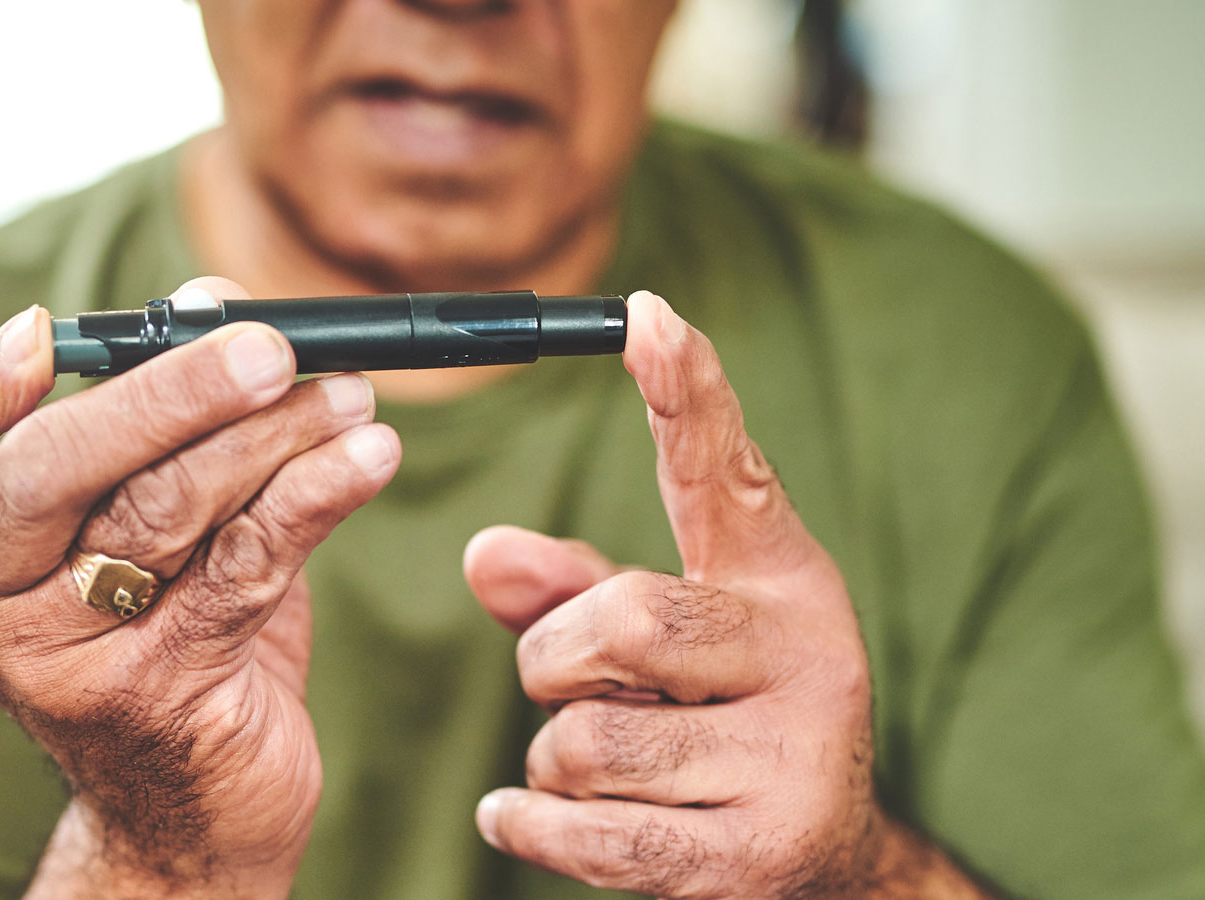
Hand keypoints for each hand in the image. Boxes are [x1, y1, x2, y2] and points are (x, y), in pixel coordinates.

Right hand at [0, 278, 399, 898]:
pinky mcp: (152, 692)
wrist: (184, 805)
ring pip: (162, 510)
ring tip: (348, 396)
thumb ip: (159, 410)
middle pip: (52, 462)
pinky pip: (243, 568)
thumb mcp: (136, 513)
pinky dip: (314, 497)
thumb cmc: (157, 626)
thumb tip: (213, 304)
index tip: (46, 335)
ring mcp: (55, 654)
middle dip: (173, 391)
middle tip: (271, 348)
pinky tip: (365, 457)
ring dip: (274, 436)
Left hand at [463, 292, 991, 897]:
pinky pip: (593, 835)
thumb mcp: (661, 641)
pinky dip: (533, 828)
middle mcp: (806, 652)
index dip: (685, 391)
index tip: (645, 313)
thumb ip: (570, 587)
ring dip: (553, 758)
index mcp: (779, 577)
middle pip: (621, 618)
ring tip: (597, 768)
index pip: (725, 471)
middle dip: (553, 661)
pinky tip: (522, 817)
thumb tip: (485, 554)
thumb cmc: (724, 720)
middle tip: (568, 685)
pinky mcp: (760, 856)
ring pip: (587, 738)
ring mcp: (795, 759)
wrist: (830, 866)